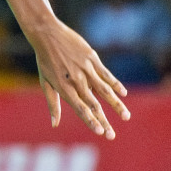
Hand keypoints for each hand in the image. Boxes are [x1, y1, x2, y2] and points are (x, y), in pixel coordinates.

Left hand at [28, 19, 129, 139]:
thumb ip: (53, 104)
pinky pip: (106, 74)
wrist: (47, 35)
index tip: (100, 132)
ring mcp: (86, 69)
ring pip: (104, 91)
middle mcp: (76, 80)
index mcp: (64, 88)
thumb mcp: (45, 83)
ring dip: (116, 105)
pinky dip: (115, 84)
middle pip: (93, 104)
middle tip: (112, 135)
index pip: (80, 109)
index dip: (90, 121)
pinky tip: (123, 94)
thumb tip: (54, 125)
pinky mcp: (92, 59)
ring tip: (126, 117)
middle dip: (104, 121)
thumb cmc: (45, 61)